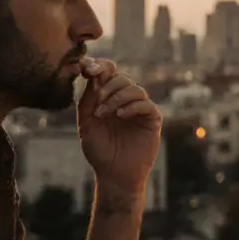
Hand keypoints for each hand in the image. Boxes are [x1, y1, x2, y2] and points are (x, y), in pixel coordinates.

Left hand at [76, 57, 162, 194]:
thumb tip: (92, 74)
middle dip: (108, 85)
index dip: (99, 65)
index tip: (87, 67)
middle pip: (121, 77)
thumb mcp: (86, 123)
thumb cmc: (99, 150)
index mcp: (108, 97)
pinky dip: (132, 106)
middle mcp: (125, 100)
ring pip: (134, 88)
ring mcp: (139, 109)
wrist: (114, 175)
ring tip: (105, 113)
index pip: (107, 72)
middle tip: (98, 101)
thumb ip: (88, 100)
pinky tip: (120, 116)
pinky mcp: (152, 120)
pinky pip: (146, 104)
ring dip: (118, 97)